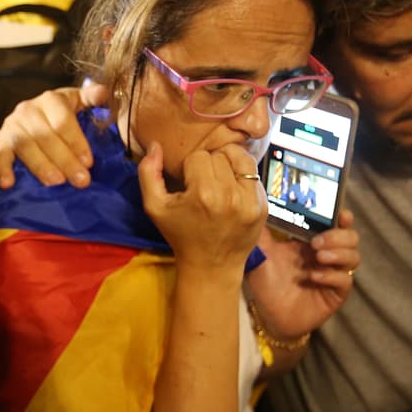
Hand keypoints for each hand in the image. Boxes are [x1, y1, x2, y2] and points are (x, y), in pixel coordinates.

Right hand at [0, 83, 108, 188]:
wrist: (34, 116)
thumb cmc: (62, 113)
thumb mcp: (78, 101)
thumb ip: (92, 98)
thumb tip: (104, 92)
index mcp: (51, 99)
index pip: (63, 121)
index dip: (76, 142)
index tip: (89, 162)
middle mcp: (29, 109)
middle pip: (46, 136)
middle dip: (65, 160)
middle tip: (80, 180)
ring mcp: (13, 125)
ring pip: (25, 146)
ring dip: (40, 165)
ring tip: (55, 182)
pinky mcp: (1, 140)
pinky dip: (3, 169)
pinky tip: (8, 184)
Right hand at [137, 141, 265, 270]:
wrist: (211, 266)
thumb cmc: (181, 235)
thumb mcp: (155, 207)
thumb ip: (148, 173)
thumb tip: (156, 145)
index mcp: (204, 195)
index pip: (198, 157)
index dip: (190, 168)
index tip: (189, 186)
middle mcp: (231, 196)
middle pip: (220, 155)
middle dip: (209, 166)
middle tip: (203, 186)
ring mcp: (251, 201)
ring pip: (241, 158)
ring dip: (229, 165)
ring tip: (220, 182)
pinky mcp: (263, 205)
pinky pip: (254, 174)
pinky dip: (242, 178)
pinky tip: (232, 192)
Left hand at [245, 210, 359, 339]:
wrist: (268, 315)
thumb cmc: (266, 283)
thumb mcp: (261, 253)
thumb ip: (262, 231)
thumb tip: (257, 205)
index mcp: (312, 241)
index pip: (337, 224)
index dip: (343, 218)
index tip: (341, 214)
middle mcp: (327, 255)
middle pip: (351, 238)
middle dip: (338, 236)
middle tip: (317, 242)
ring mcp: (333, 274)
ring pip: (354, 257)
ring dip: (339, 253)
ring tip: (319, 257)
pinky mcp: (335, 294)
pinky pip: (345, 281)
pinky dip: (332, 276)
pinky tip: (314, 277)